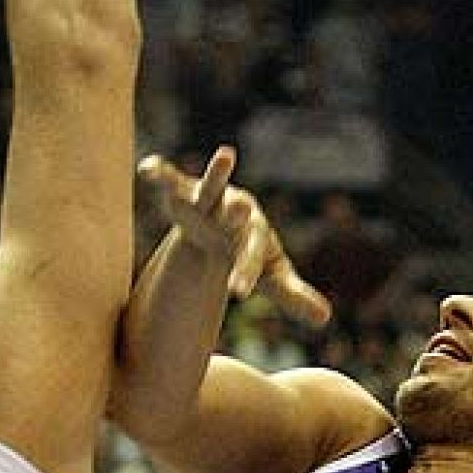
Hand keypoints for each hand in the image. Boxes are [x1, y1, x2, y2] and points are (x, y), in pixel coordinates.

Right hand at [138, 147, 332, 326]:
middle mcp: (236, 213)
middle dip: (237, 213)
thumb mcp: (271, 275)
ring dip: (218, 172)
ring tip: (227, 153)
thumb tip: (326, 319)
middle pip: (238, 214)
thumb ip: (293, 295)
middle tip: (242, 207)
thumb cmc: (252, 251)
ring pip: (213, 185)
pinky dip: (161, 173)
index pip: (251, 257)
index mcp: (255, 237)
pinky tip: (147, 168)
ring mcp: (211, 199)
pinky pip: (172, 179)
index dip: (244, 273)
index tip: (237, 293)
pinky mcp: (186, 190)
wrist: (231, 221)